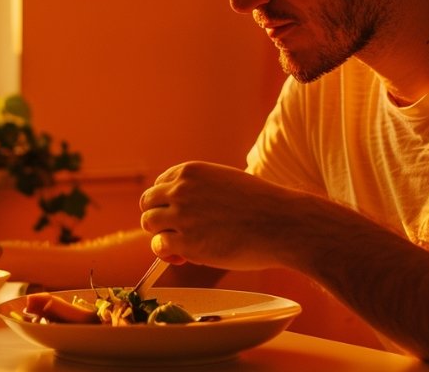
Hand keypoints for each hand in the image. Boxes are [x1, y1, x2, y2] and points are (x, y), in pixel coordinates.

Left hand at [139, 161, 301, 270]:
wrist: (281, 223)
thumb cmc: (260, 205)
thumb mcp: (225, 180)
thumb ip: (200, 188)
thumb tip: (181, 208)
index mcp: (189, 171)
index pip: (159, 186)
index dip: (167, 203)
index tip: (180, 215)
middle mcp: (180, 189)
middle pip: (148, 204)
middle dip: (160, 219)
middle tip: (178, 232)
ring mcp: (180, 215)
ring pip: (149, 225)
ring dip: (162, 236)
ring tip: (184, 245)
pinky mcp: (185, 242)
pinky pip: (159, 247)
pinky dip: (168, 254)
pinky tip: (185, 256)